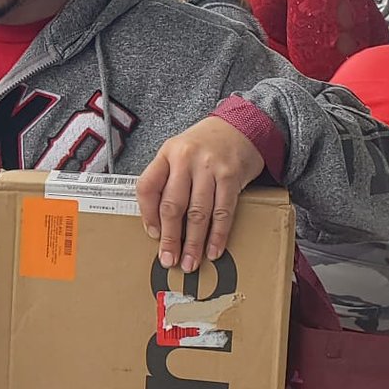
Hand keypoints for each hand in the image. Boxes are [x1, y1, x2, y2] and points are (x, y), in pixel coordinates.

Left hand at [136, 116, 264, 272]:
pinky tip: (213, 250)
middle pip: (172, 205)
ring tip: (190, 262)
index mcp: (167, 154)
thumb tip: (159, 224)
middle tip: (168, 259)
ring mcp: (209, 168)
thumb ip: (167, 180)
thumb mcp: (178, 152)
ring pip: (198, 213)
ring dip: (194, 243)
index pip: (147, 187)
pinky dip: (217, 234)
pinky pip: (223, 212)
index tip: (153, 235)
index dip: (147, 215)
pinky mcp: (231, 176)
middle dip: (170, 238)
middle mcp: (186, 159)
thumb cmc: (205, 145)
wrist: (241, 125)